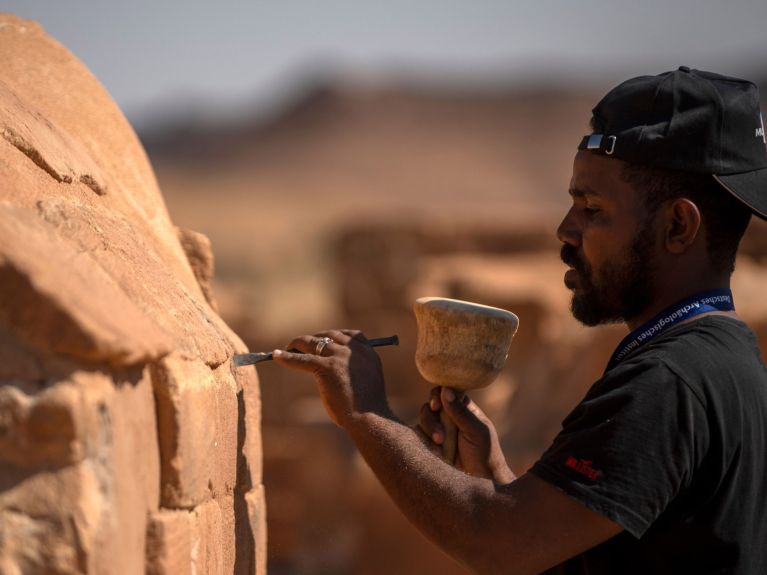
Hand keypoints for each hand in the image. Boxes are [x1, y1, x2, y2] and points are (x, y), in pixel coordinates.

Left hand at [272, 329, 390, 427]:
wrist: (368, 417)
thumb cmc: (368, 407)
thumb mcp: (366, 381)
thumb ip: (355, 370)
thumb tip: (338, 372)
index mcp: (368, 352)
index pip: (350, 334)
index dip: (334, 335)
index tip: (324, 339)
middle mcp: (354, 351)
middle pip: (329, 336)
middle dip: (314, 339)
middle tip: (302, 345)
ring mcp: (340, 357)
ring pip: (313, 343)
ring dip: (299, 344)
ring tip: (288, 348)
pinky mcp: (326, 367)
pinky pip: (303, 359)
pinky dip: (288, 357)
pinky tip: (276, 355)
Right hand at [418, 387, 514, 483]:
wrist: (480, 481)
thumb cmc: (485, 453)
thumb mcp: (476, 431)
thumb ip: (460, 412)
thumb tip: (446, 390)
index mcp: (463, 407)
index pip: (447, 391)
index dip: (438, 395)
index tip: (436, 405)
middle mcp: (449, 415)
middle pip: (430, 404)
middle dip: (431, 417)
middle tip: (439, 434)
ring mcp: (438, 428)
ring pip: (423, 418)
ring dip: (428, 429)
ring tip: (440, 444)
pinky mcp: (429, 442)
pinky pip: (418, 434)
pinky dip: (423, 439)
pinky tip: (435, 450)